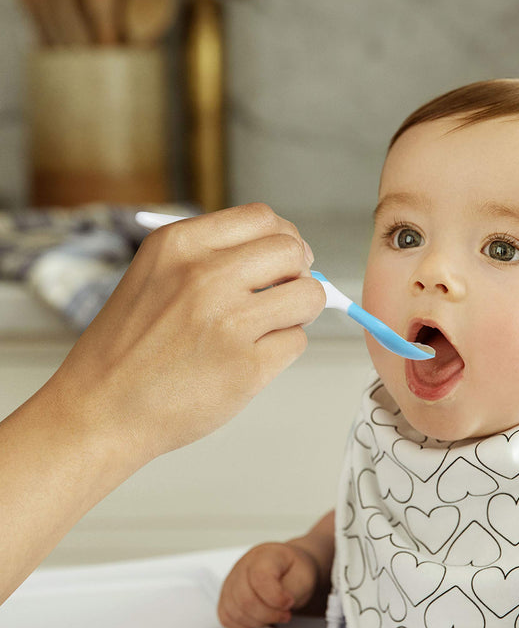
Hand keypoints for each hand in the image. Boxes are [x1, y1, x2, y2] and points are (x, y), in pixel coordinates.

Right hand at [48, 203, 325, 465]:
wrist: (100, 410)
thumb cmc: (129, 349)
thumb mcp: (155, 276)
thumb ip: (213, 258)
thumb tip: (287, 255)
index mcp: (180, 245)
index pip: (263, 217)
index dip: (283, 239)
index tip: (284, 259)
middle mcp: (205, 277)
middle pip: (293, 250)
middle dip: (298, 272)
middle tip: (285, 294)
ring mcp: (228, 322)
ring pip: (309, 295)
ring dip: (299, 311)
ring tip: (272, 326)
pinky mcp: (246, 367)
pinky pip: (297, 342)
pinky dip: (282, 350)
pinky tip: (251, 357)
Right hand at [218, 542, 320, 627]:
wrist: (289, 568)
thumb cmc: (294, 570)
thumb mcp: (304, 577)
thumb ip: (291, 591)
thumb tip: (278, 605)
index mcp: (265, 555)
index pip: (260, 579)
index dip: (276, 598)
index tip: (289, 603)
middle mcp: (243, 566)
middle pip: (245, 600)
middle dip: (268, 615)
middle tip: (284, 613)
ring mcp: (231, 581)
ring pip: (235, 612)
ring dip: (258, 621)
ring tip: (273, 615)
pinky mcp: (226, 596)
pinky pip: (227, 618)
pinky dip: (244, 625)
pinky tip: (259, 619)